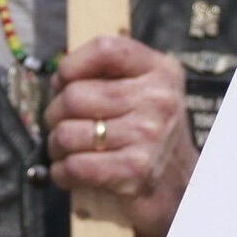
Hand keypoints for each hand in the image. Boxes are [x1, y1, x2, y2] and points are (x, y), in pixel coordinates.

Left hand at [46, 32, 197, 236]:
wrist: (181, 187)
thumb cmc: (152, 137)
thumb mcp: (146, 93)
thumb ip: (110, 75)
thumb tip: (58, 77)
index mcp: (161, 72)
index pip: (106, 49)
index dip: (72, 64)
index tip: (64, 81)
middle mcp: (158, 100)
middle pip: (75, 95)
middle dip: (55, 114)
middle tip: (61, 125)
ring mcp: (147, 136)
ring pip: (67, 133)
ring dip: (56, 146)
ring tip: (67, 150)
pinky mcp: (134, 171)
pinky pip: (74, 166)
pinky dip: (62, 172)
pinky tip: (70, 171)